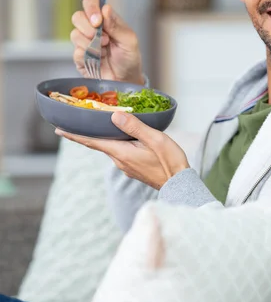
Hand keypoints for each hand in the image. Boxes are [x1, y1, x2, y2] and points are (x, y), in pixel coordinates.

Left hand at [55, 113, 189, 189]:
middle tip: (76, 120)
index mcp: (122, 153)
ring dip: (104, 136)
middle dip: (88, 132)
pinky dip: (116, 141)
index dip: (75, 135)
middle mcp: (120, 161)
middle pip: (100, 143)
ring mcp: (127, 166)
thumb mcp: (155, 140)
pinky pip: (121, 151)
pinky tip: (123, 135)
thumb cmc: (170, 163)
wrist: (180, 184)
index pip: (93, 142)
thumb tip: (114, 116)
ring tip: (101, 124)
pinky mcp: (134, 168)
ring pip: (111, 147)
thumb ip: (135, 127)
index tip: (58, 130)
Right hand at [71, 0, 144, 84]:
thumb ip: (116, 25)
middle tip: (104, 40)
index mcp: (104, 19)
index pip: (91, 2)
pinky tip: (99, 60)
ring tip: (104, 52)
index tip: (98, 21)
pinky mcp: (80, 57)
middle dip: (89, 28)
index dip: (91, 8)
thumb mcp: (129, 41)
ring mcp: (84, 42)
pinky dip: (89, 56)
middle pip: (77, 16)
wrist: (126, 80)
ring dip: (91, 44)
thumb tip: (105, 9)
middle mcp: (92, 28)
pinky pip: (76, 52)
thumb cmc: (130, 58)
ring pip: (74, 34)